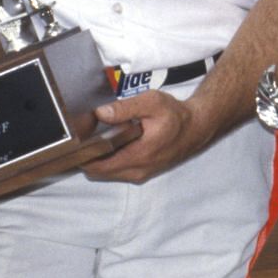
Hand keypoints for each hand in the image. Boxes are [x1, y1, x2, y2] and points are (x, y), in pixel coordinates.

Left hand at [86, 86, 214, 182]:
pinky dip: (112, 161)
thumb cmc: (175, 115)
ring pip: (108, 173)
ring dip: (101, 159)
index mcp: (137, 156)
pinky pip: (118, 171)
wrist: (197, 127)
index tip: (80, 140)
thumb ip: (125, 108)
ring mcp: (140, 175)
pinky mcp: (144, 173)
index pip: (98, 167)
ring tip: (103, 137)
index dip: (84, 155)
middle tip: (89, 136)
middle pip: (98, 172)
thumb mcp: (151, 103)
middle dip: (90, 157)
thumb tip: (99, 113)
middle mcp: (137, 171)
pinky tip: (116, 143)